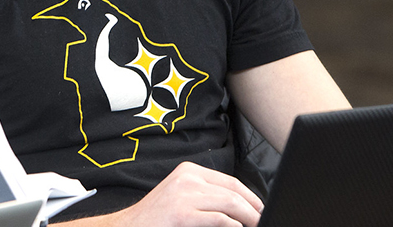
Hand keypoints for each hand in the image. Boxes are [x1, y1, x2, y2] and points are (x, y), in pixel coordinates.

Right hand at [76, 162, 262, 226]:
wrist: (130, 226)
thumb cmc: (156, 217)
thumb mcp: (181, 196)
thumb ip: (206, 195)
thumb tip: (238, 205)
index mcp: (189, 171)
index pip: (231, 181)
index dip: (252, 197)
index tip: (261, 209)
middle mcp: (187, 178)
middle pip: (234, 191)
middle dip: (254, 208)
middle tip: (262, 219)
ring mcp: (183, 194)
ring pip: (230, 203)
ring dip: (249, 217)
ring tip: (256, 225)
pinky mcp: (181, 212)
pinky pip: (218, 218)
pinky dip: (233, 225)